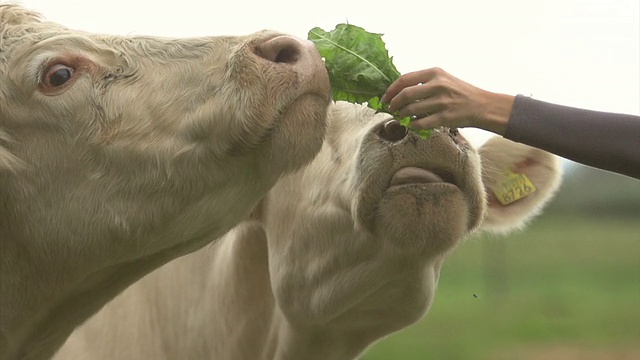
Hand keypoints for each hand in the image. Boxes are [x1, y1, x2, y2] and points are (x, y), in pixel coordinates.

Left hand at [381, 67, 514, 134]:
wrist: (482, 105)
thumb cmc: (460, 92)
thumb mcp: (443, 79)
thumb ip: (423, 82)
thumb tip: (399, 91)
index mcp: (434, 73)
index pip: (404, 79)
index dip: (391, 89)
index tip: (385, 97)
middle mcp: (438, 85)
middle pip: (405, 94)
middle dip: (393, 104)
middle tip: (390, 109)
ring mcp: (441, 101)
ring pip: (411, 110)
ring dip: (401, 115)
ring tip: (400, 117)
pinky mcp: (445, 117)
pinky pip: (421, 123)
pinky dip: (412, 125)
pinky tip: (411, 125)